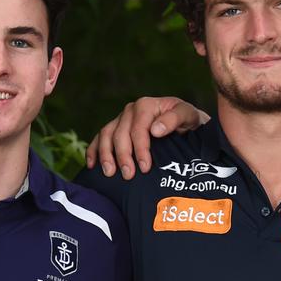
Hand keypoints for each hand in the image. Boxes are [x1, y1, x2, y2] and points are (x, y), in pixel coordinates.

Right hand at [89, 97, 207, 178]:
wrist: (185, 123)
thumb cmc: (187, 120)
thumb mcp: (187, 115)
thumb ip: (174, 119)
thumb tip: (155, 130)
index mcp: (147, 105)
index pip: (139, 129)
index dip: (140, 149)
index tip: (145, 167)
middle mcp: (130, 110)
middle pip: (120, 134)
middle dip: (123, 156)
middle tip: (128, 175)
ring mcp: (120, 119)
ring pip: (106, 135)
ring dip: (106, 155)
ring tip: (109, 173)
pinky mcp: (115, 128)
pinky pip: (99, 138)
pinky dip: (94, 151)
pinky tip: (93, 165)